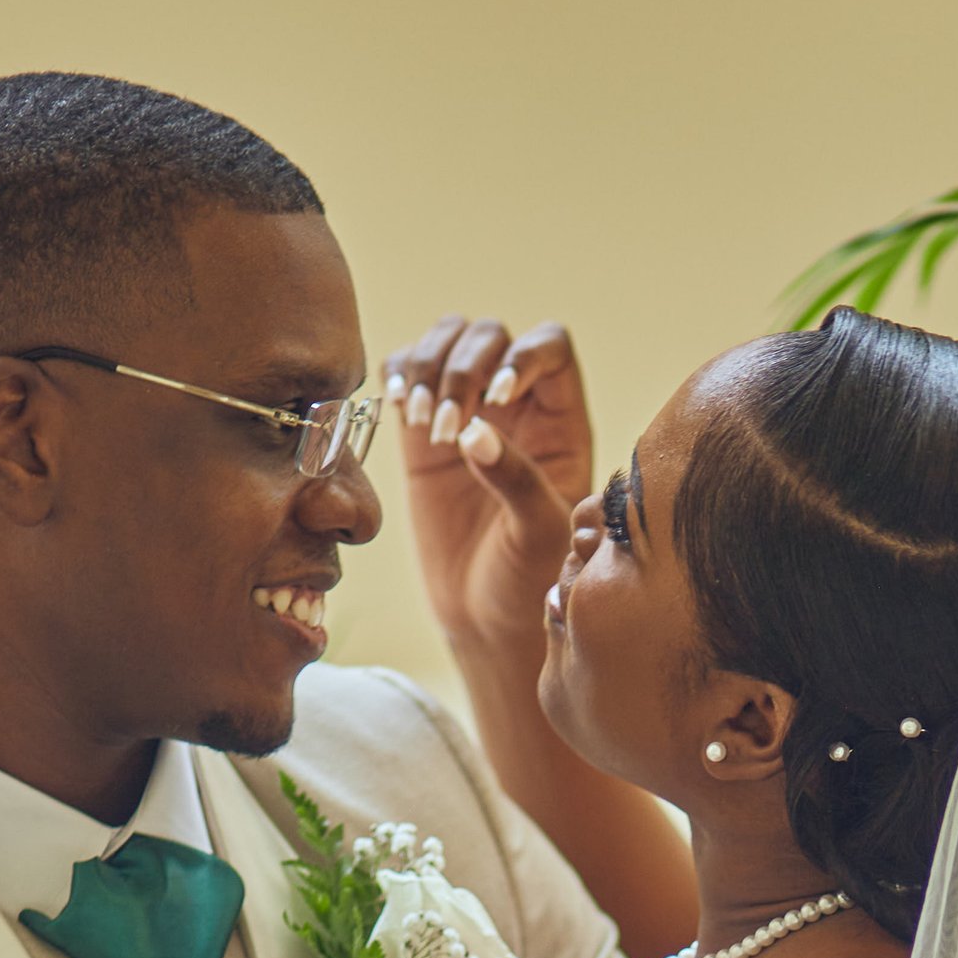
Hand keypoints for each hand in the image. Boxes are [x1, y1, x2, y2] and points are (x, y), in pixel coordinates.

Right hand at [384, 316, 591, 665]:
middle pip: (490, 338)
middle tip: (446, 430)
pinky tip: (397, 409)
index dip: (520, 355)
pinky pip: (407, 372)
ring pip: (447, 343)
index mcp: (561, 424)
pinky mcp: (423, 433)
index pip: (550, 347)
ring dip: (426, 368)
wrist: (488, 619)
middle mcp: (517, 408)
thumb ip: (516, 481)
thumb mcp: (538, 536)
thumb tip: (474, 432)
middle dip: (461, 369)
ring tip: (419, 423)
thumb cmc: (530, 582)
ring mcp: (468, 415)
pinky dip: (396, 374)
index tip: (496, 398)